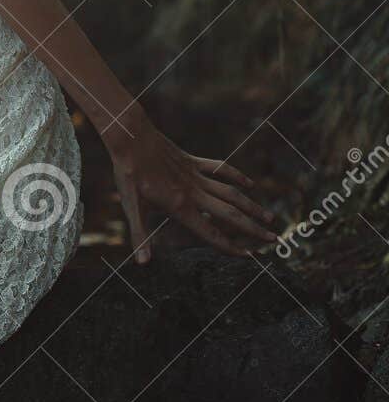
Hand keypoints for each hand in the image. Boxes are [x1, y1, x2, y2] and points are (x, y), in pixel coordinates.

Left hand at [106, 111, 280, 262]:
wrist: (132, 138)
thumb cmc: (128, 173)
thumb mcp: (130, 207)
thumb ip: (139, 235)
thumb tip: (142, 263)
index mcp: (180, 207)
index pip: (210, 234)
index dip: (230, 247)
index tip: (249, 256)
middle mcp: (194, 193)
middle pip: (230, 215)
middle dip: (253, 229)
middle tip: (274, 239)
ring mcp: (196, 176)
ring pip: (232, 193)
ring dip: (252, 206)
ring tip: (269, 218)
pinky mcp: (194, 161)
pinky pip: (221, 169)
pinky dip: (237, 177)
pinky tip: (250, 185)